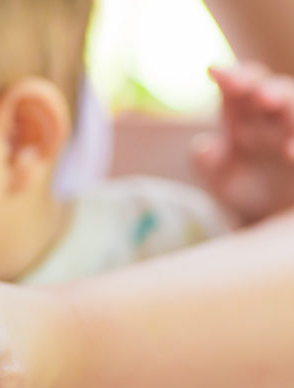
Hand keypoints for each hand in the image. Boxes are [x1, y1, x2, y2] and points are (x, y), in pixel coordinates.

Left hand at [192, 63, 293, 225]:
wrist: (262, 214)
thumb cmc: (239, 185)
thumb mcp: (219, 178)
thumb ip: (207, 163)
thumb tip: (203, 147)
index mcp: (244, 114)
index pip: (240, 86)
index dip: (230, 76)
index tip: (213, 71)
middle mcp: (272, 117)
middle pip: (274, 92)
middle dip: (268, 90)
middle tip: (259, 96)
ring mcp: (292, 132)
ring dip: (288, 104)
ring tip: (270, 105)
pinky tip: (289, 150)